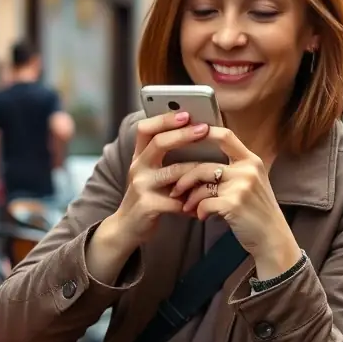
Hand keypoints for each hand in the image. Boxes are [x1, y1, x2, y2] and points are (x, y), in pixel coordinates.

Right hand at [111, 111, 211, 248]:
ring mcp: (141, 186)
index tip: (186, 113)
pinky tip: (205, 204)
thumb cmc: (148, 197)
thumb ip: (166, 159)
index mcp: (140, 156)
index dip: (164, 119)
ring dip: (195, 170)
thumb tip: (199, 137)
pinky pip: (176, 200)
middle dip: (183, 134)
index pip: (146, 129)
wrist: (126, 227)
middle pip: (158, 143)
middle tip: (203, 128)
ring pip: (173, 172)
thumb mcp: (151, 174)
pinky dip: (193, 202)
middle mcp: (138, 167)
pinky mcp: (147, 205)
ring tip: (216, 169)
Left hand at [169, 127, 300, 279]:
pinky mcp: (234, 204)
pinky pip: (204, 203)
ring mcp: (242, 186)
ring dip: (189, 198)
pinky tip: (201, 216)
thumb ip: (233, 170)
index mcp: (251, 160)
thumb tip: (199, 165)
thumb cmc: (258, 211)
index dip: (203, 132)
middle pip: (204, 166)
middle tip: (174, 189)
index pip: (225, 136)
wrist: (273, 238)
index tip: (184, 134)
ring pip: (202, 185)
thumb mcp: (252, 183)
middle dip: (184, 178)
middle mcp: (247, 170)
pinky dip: (199, 211)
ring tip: (187, 207)